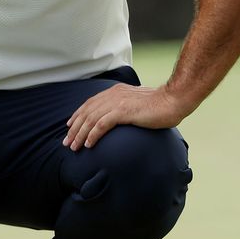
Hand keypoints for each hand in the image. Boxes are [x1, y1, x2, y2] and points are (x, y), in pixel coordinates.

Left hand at [63, 84, 186, 150]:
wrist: (173, 101)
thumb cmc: (159, 105)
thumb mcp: (137, 102)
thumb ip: (125, 107)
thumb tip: (118, 117)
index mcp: (115, 91)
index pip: (90, 103)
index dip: (77, 115)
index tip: (69, 126)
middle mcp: (113, 95)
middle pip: (86, 112)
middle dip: (74, 128)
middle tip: (67, 142)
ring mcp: (118, 102)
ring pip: (91, 119)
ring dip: (80, 134)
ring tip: (74, 146)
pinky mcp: (123, 112)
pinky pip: (102, 125)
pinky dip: (92, 135)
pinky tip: (89, 144)